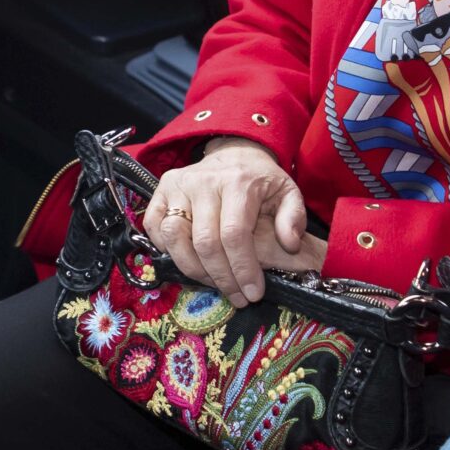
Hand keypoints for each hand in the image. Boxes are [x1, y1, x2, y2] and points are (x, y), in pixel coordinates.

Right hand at [143, 137, 327, 306]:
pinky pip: (155, 228)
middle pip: (205, 243)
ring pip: (175, 238)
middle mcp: (203, 182)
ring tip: (215, 283)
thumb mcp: (288, 193)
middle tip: (238, 296)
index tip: (253, 293)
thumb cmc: (262, 180)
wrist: (235, 153)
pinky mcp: (161, 190)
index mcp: (237, 182)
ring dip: (194, 270)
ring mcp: (178, 185)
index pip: (234, 234)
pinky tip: (189, 262)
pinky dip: (167, 250)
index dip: (243, 269)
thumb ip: (294, 218)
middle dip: (222, 278)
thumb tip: (290, 244)